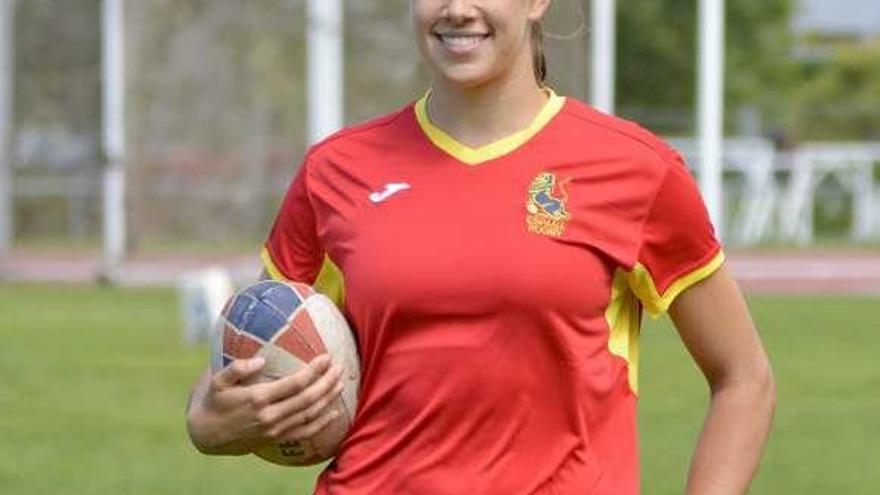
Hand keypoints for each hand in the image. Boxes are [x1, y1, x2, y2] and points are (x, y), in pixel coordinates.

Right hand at [187, 354, 344, 453]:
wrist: (208, 434)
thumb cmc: (215, 401)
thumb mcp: (217, 381)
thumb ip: (237, 368)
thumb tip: (260, 361)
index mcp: (258, 398)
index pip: (294, 384)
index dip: (314, 371)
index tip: (326, 357)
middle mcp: (270, 416)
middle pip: (308, 398)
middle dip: (327, 382)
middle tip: (340, 367)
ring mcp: (275, 429)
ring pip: (310, 414)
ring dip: (328, 398)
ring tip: (341, 383)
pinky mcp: (277, 438)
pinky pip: (305, 432)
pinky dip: (322, 423)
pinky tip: (334, 412)